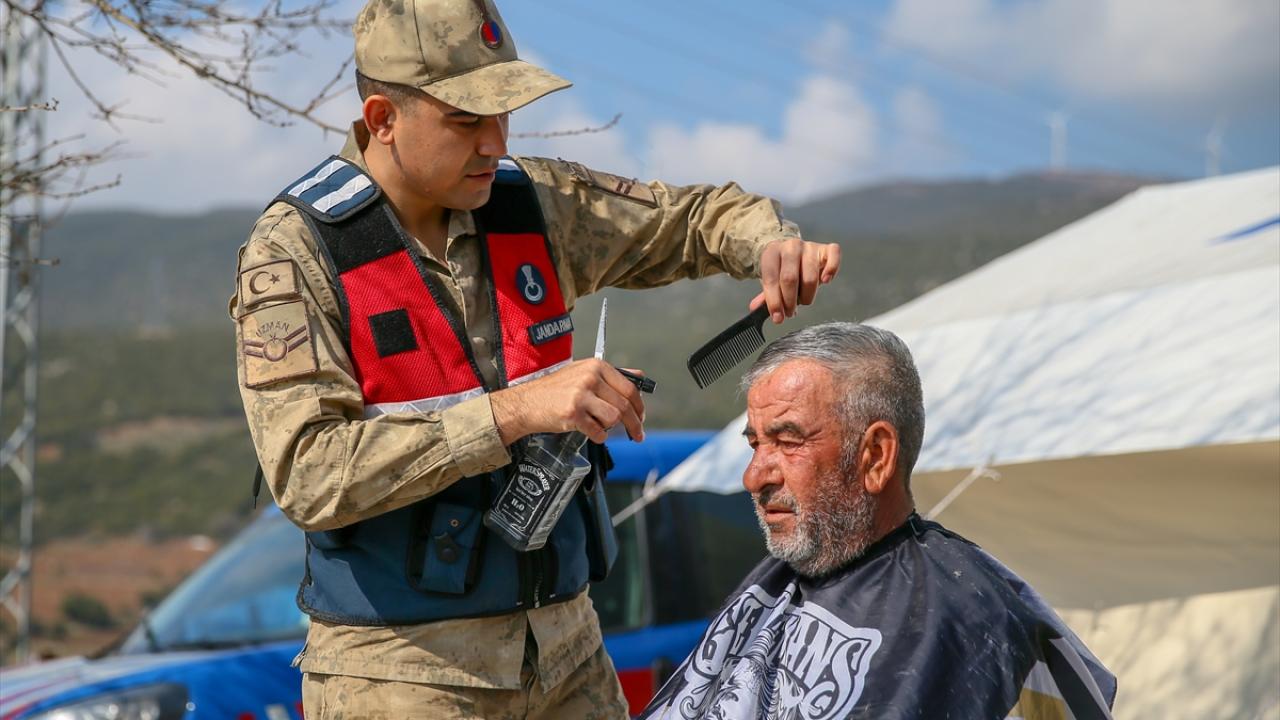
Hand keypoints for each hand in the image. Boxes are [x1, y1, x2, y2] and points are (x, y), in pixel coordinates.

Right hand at [490, 359, 644, 444]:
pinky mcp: (573, 414)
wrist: (527, 402)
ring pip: (613, 418)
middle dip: (634, 423)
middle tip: (638, 434)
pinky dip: (598, 436)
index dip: (639, 405)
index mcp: (596, 366)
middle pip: (624, 405)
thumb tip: (640, 377)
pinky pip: (598, 431)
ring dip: (610, 427)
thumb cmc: (555, 389)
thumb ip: (611, 376)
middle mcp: (590, 378)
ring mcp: (581, 395)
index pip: (629, 387)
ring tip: (598, 425)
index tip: (641, 416)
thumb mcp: (583, 373)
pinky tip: (591, 432)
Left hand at [750, 238, 840, 323]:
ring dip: (807, 295)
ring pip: (810, 276)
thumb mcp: (771, 279)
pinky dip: (831, 270)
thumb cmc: (782, 269)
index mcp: (772, 253)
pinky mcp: (825, 249)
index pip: (771, 279)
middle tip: (790, 312)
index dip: (774, 301)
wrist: (793, 251)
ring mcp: (809, 247)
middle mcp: (791, 247)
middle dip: (789, 301)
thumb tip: (755, 309)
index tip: (778, 317)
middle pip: (790, 278)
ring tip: (803, 301)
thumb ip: (766, 295)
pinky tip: (825, 281)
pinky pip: (833, 257)